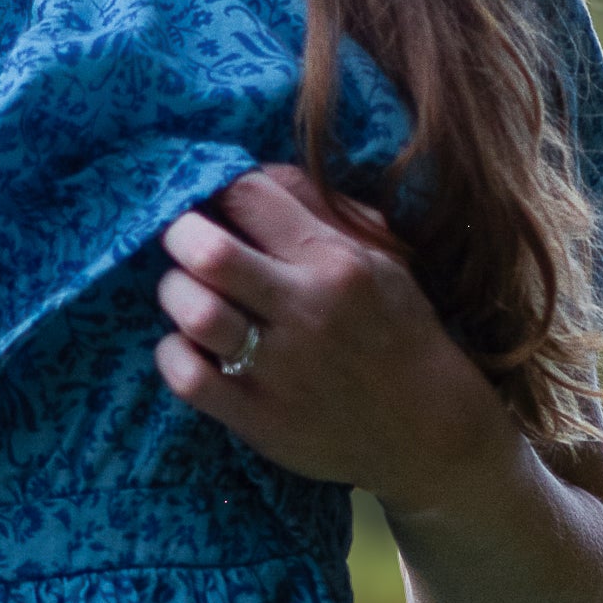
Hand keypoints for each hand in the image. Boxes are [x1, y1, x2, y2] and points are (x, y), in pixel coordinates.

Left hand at [152, 162, 515, 517]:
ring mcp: (281, 369)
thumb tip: (258, 171)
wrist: (429, 430)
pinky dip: (172, 353)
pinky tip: (186, 345)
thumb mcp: (381, 257)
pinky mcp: (259, 419)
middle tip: (179, 239)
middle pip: (209, 253)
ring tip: (183, 291)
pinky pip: (187, 377)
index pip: (250, 197)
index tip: (209, 198)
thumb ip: (320, 210)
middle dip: (178, 233)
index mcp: (336, 262)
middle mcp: (306, 311)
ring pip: (195, 313)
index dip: (215, 186)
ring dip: (174, 293)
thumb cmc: (399, 331)